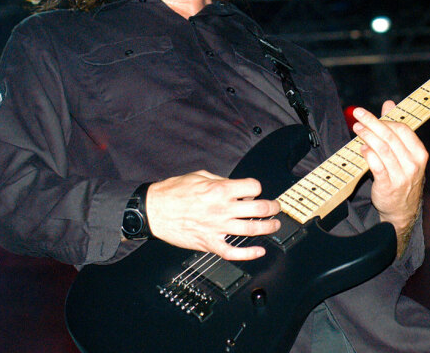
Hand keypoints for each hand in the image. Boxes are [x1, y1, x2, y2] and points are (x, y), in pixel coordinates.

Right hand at [144, 170, 280, 260]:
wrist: (153, 210)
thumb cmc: (173, 192)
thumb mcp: (200, 175)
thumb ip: (221, 181)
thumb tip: (237, 186)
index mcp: (221, 189)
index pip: (254, 187)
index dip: (257, 188)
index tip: (255, 191)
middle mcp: (223, 209)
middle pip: (259, 209)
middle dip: (273, 208)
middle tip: (276, 208)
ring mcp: (218, 228)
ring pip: (252, 230)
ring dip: (268, 228)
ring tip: (274, 225)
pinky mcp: (210, 243)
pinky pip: (234, 252)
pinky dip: (249, 254)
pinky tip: (259, 251)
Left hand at [352, 101, 426, 253]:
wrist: (402, 210)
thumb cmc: (403, 177)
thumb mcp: (405, 154)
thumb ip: (397, 128)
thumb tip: (389, 104)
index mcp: (419, 154)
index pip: (403, 129)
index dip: (385, 119)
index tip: (369, 114)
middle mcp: (413, 164)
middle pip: (390, 137)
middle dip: (372, 123)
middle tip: (358, 115)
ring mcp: (401, 176)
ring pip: (382, 149)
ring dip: (367, 136)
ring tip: (357, 128)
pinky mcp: (388, 186)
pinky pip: (376, 166)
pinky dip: (368, 155)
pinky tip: (361, 148)